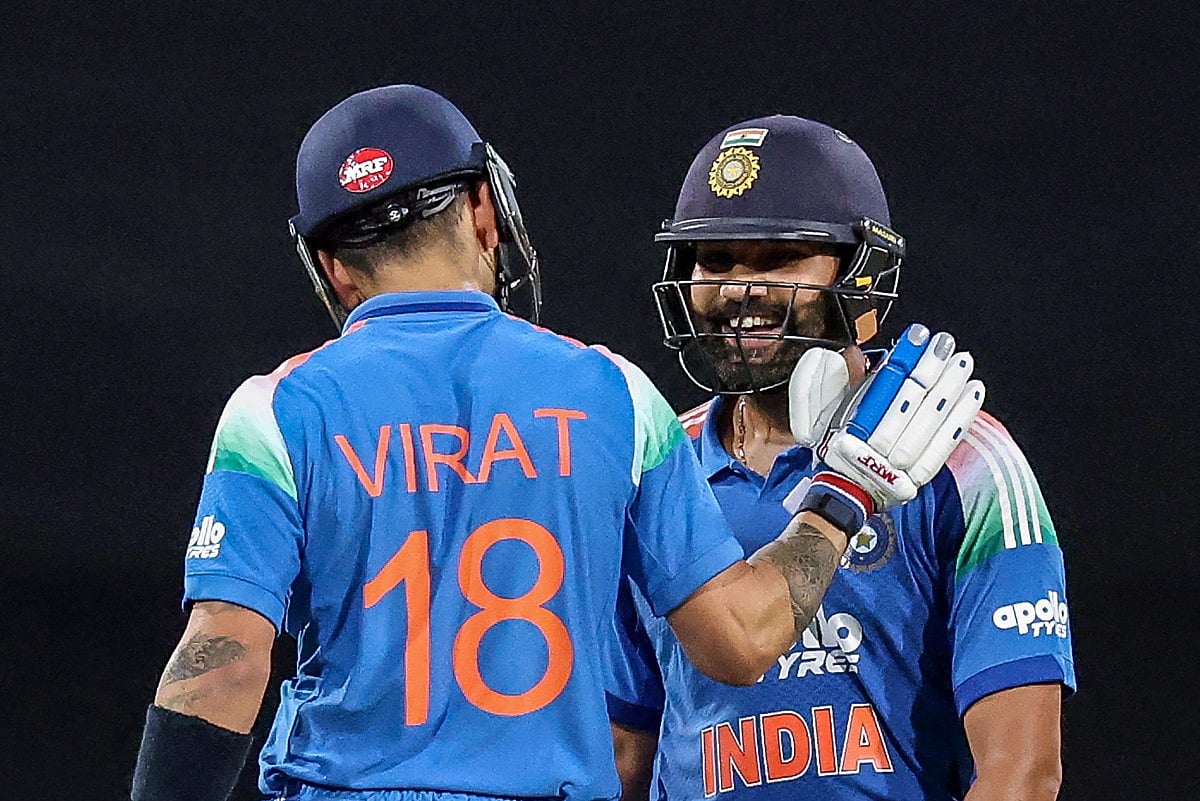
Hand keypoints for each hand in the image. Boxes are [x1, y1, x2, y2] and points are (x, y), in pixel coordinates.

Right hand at [796, 323, 984, 533]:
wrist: (843, 492)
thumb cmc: (835, 447)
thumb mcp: (824, 414)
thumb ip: (843, 385)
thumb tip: (855, 355)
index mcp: (850, 429)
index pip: (882, 388)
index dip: (902, 360)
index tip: (918, 336)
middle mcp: (875, 448)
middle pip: (910, 402)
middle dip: (930, 368)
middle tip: (945, 343)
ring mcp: (898, 465)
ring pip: (930, 421)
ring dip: (950, 388)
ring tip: (963, 362)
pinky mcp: (918, 477)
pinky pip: (943, 445)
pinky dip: (961, 417)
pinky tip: (973, 392)